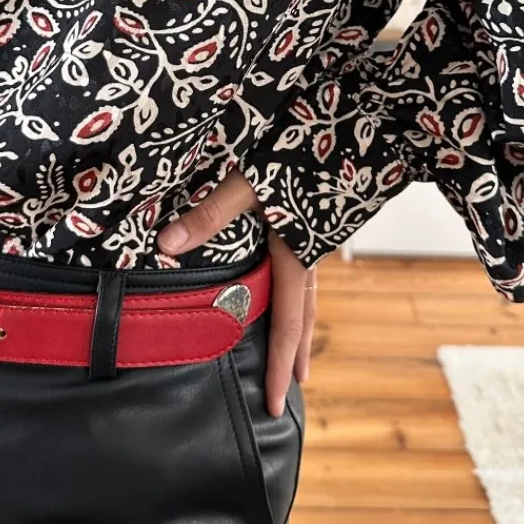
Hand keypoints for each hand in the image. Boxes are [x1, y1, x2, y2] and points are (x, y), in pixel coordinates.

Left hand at [156, 168, 316, 416]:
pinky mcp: (317, 218)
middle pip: (304, 317)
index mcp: (296, 255)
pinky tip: (285, 284)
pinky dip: (297, 292)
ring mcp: (317, 235)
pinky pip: (307, 269)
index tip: (273, 402)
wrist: (357, 121)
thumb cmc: (301, 149)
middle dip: (294, 355)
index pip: (287, 325)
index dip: (277, 366)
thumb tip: (167, 245)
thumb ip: (210, 214)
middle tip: (289, 389)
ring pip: (309, 294)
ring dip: (300, 326)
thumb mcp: (250, 181)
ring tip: (293, 349)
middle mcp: (310, 252)